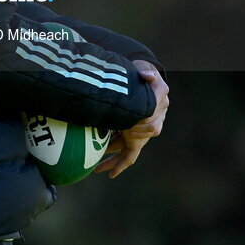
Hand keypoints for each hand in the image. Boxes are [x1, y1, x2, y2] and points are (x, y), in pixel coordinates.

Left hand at [94, 61, 168, 178]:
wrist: (145, 79)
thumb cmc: (144, 75)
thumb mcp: (145, 70)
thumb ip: (146, 72)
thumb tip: (146, 75)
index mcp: (152, 109)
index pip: (142, 122)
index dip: (127, 128)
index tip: (111, 129)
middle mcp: (149, 123)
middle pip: (130, 138)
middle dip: (112, 144)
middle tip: (92, 151)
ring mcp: (143, 133)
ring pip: (126, 148)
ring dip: (112, 156)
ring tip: (95, 166)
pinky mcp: (138, 139)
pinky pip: (130, 156)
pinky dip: (119, 165)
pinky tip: (108, 174)